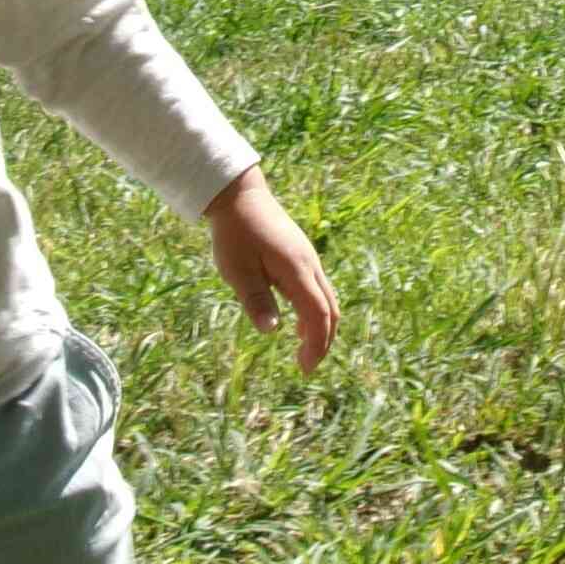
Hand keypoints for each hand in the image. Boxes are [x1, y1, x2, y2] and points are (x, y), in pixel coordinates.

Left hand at [205, 166, 338, 372]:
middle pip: (330, 310)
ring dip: (319, 327)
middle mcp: (310, 265)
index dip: (316, 344)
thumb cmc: (234, 233)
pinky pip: (318, 289)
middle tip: (305, 366)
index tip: (303, 368)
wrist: (239, 195)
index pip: (318, 315)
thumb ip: (256, 300)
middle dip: (322, 341)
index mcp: (296, 270)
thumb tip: (271, 331)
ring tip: (302, 350)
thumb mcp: (237, 270)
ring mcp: (309, 259)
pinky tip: (297, 324)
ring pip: (326, 299)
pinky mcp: (302, 256)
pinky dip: (314, 311)